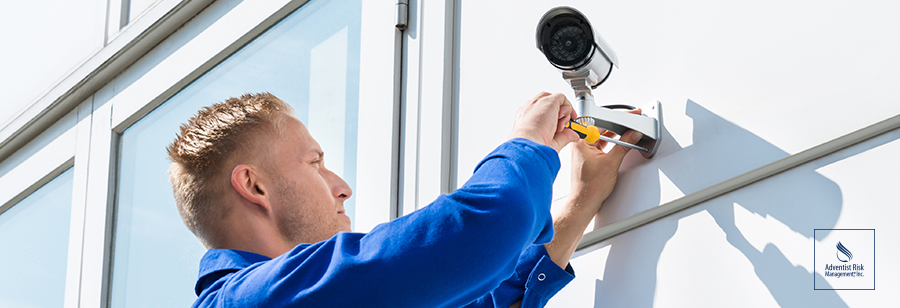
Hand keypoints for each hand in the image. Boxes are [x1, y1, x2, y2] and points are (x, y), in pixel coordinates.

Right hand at [509, 92, 579, 151]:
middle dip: (560, 113)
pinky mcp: (548, 100)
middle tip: (565, 125)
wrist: (528, 143)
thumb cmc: (534, 145)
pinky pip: (561, 98)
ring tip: (560, 126)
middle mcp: (531, 109)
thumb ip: (563, 136)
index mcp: (526, 118)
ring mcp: (538, 103)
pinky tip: (564, 118)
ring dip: (564, 112)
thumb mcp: (551, 142)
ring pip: (555, 100)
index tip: (560, 127)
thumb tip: (574, 135)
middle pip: (548, 103)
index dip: (553, 117)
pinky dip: (567, 107)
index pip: (541, 111)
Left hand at [543, 108, 642, 269]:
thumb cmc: (590, 187)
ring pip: (604, 137)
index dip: (617, 118)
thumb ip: (624, 146)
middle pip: (603, 128)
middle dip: (619, 126)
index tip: (629, 116)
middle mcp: (580, 144)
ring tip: (629, 135)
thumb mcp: (611, 163)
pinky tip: (622, 145)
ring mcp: (585, 151)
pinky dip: (613, 145)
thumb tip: (632, 135)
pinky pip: (603, 146)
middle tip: (632, 124)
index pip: (601, 122)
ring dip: (617, 136)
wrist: (585, 202)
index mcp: (581, 141)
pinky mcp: (590, 158)